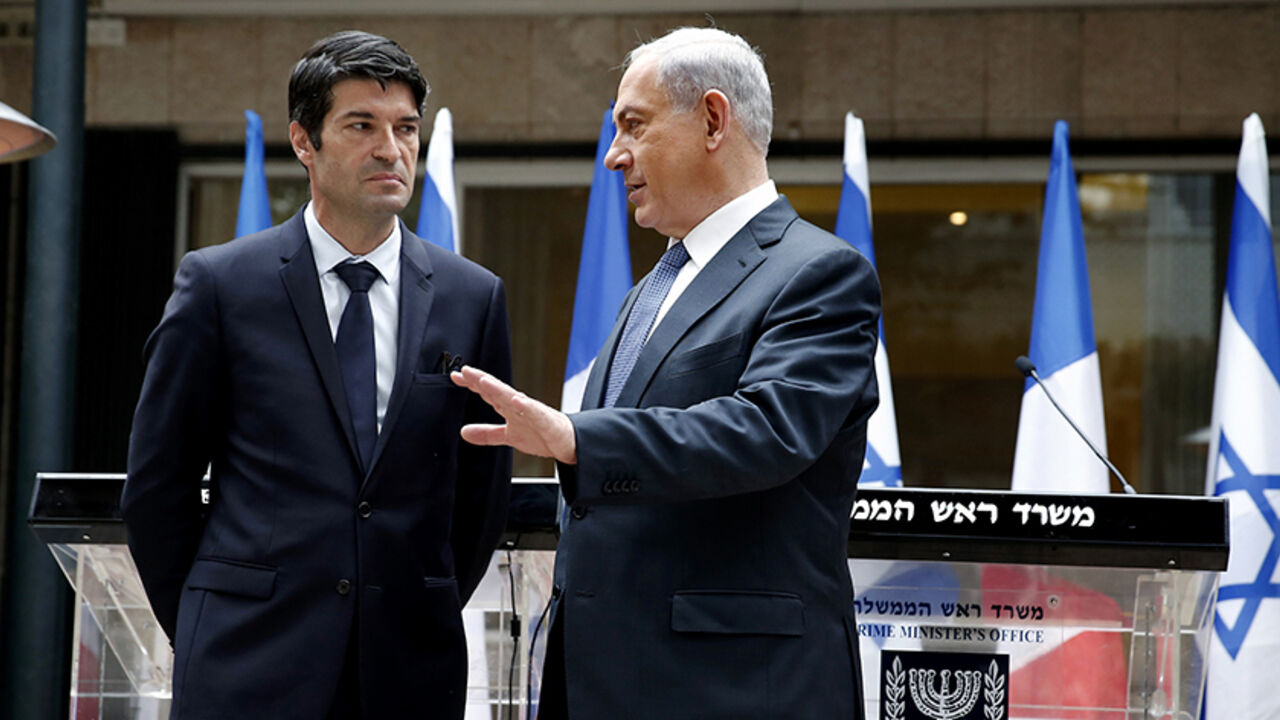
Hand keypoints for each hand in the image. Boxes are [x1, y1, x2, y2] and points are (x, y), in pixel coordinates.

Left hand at [451, 366, 577, 464]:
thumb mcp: (508, 436)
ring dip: (498, 389)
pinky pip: (535, 413)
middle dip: (481, 380)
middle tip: (465, 371)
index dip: (472, 384)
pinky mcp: (546, 421)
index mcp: (510, 407)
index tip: (456, 376)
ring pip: (513, 398)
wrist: (569, 442)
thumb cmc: (542, 434)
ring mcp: (533, 412)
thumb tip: (464, 432)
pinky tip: (516, 400)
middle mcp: (519, 405)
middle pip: (497, 390)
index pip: (488, 392)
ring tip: (484, 381)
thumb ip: (487, 433)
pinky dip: (526, 406)